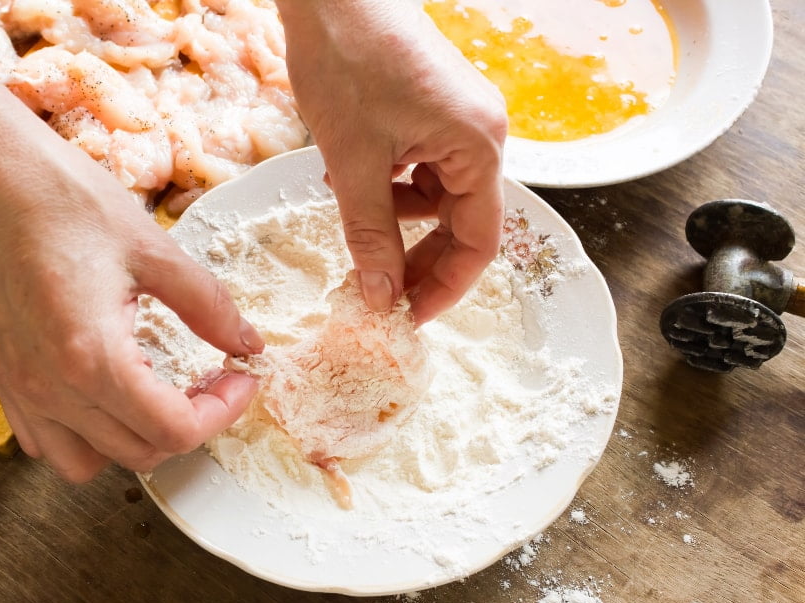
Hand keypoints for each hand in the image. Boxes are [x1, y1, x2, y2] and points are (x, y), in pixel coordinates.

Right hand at [0, 0, 263, 481]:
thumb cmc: (64, 199)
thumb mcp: (154, 248)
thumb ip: (208, 307)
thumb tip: (248, 344)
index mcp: (92, 357)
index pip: (174, 430)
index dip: (222, 411)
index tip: (240, 378)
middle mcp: (50, 388)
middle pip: (140, 453)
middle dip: (190, 424)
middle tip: (211, 380)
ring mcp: (19, 389)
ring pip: (88, 463)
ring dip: (135, 440)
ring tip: (160, 395)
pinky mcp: (1, 377)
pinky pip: (45, 441)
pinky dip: (85, 436)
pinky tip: (108, 393)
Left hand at [276, 0, 506, 323]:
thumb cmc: (347, 60)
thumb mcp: (354, 163)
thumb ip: (370, 236)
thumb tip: (382, 298)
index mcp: (478, 147)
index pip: (479, 241)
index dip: (444, 287)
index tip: (408, 317)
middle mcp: (480, 133)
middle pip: (459, 220)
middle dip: (414, 255)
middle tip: (374, 287)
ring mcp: (457, 118)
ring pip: (432, 195)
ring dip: (391, 212)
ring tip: (347, 195)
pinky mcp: (432, 108)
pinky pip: (417, 165)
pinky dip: (385, 180)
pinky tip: (349, 168)